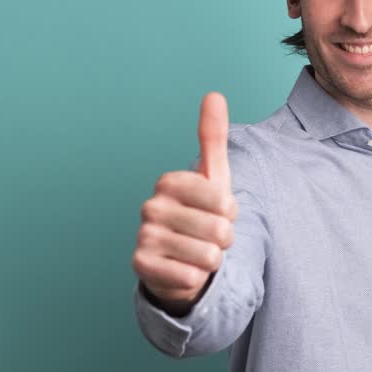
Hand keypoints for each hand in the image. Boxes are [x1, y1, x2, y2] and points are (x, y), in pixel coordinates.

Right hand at [133, 92, 237, 315]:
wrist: (178, 261)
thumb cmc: (200, 216)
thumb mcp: (213, 177)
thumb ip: (212, 137)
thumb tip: (214, 94)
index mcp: (169, 182)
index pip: (225, 201)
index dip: (230, 213)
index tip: (216, 212)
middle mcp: (151, 206)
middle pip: (219, 230)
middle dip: (223, 240)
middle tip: (207, 238)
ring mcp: (143, 237)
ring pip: (208, 256)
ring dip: (211, 260)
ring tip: (196, 254)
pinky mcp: (141, 267)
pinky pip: (191, 277)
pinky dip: (195, 278)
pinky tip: (183, 270)